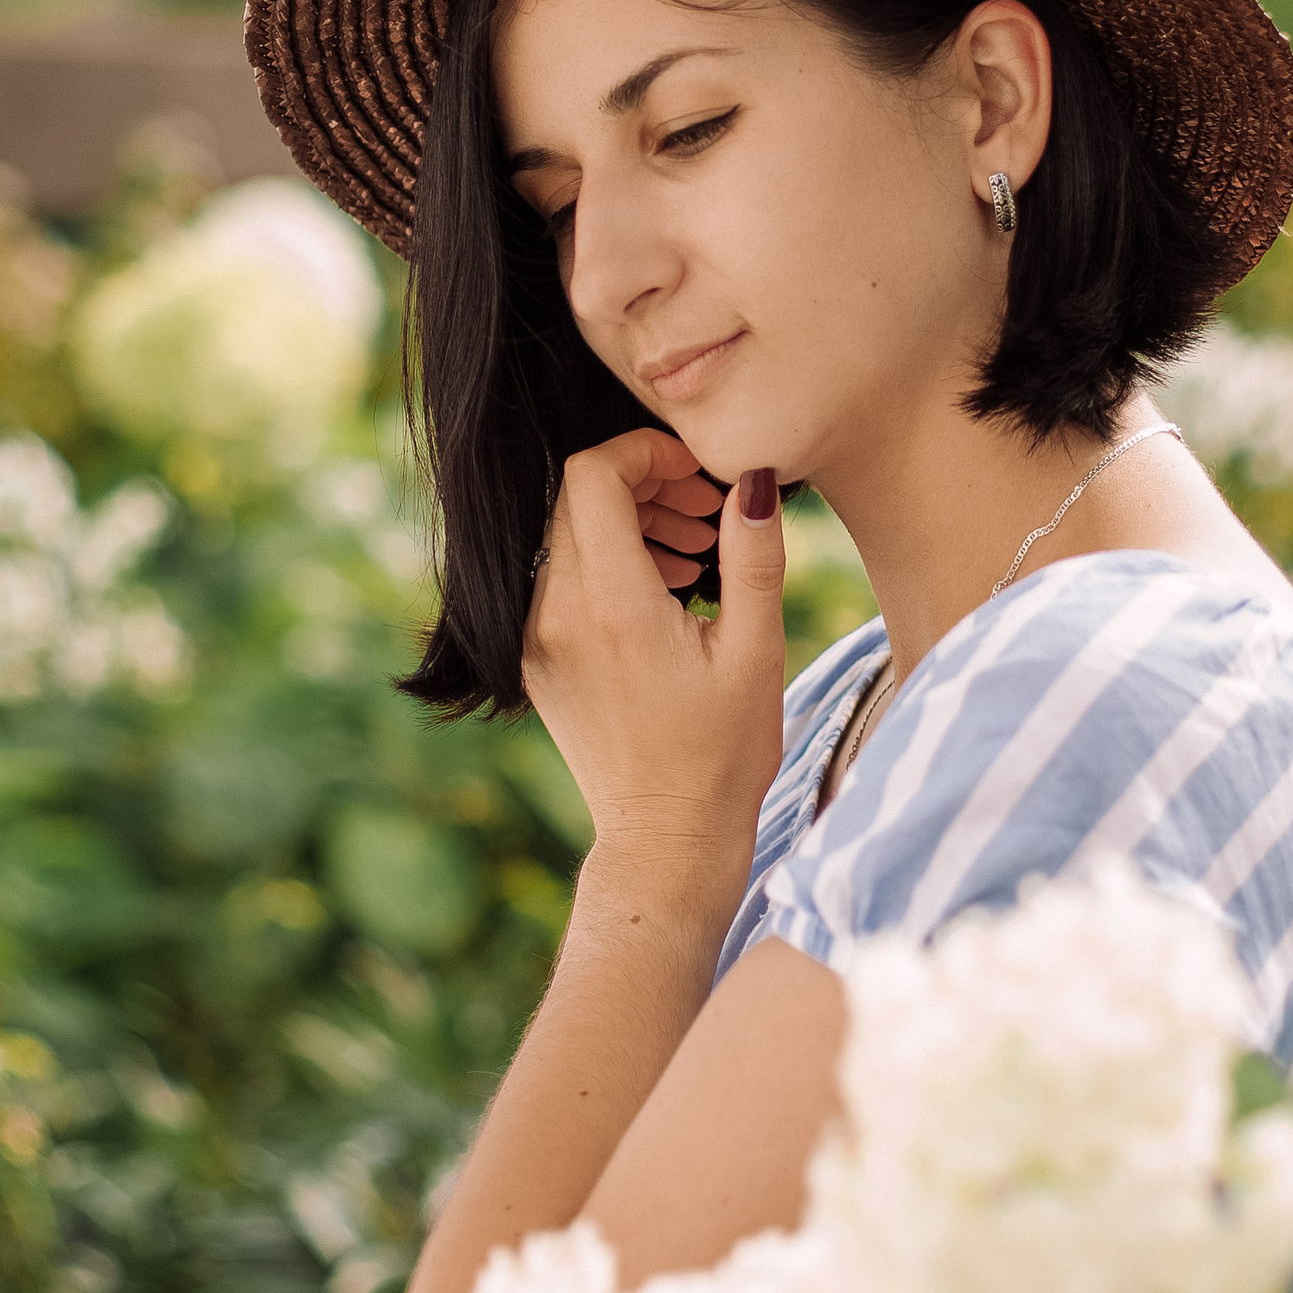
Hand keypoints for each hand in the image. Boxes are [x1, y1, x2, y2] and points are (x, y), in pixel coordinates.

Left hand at [522, 433, 788, 877]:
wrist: (666, 839)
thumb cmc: (721, 754)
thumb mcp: (755, 651)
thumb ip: (752, 556)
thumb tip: (752, 480)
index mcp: (611, 605)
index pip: (593, 475)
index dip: (646, 453)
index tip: (698, 476)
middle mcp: (557, 615)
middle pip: (577, 498)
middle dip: (644, 483)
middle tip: (706, 512)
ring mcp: (537, 639)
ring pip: (567, 535)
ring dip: (628, 522)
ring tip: (695, 552)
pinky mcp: (537, 660)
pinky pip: (560, 579)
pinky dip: (608, 563)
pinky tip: (664, 590)